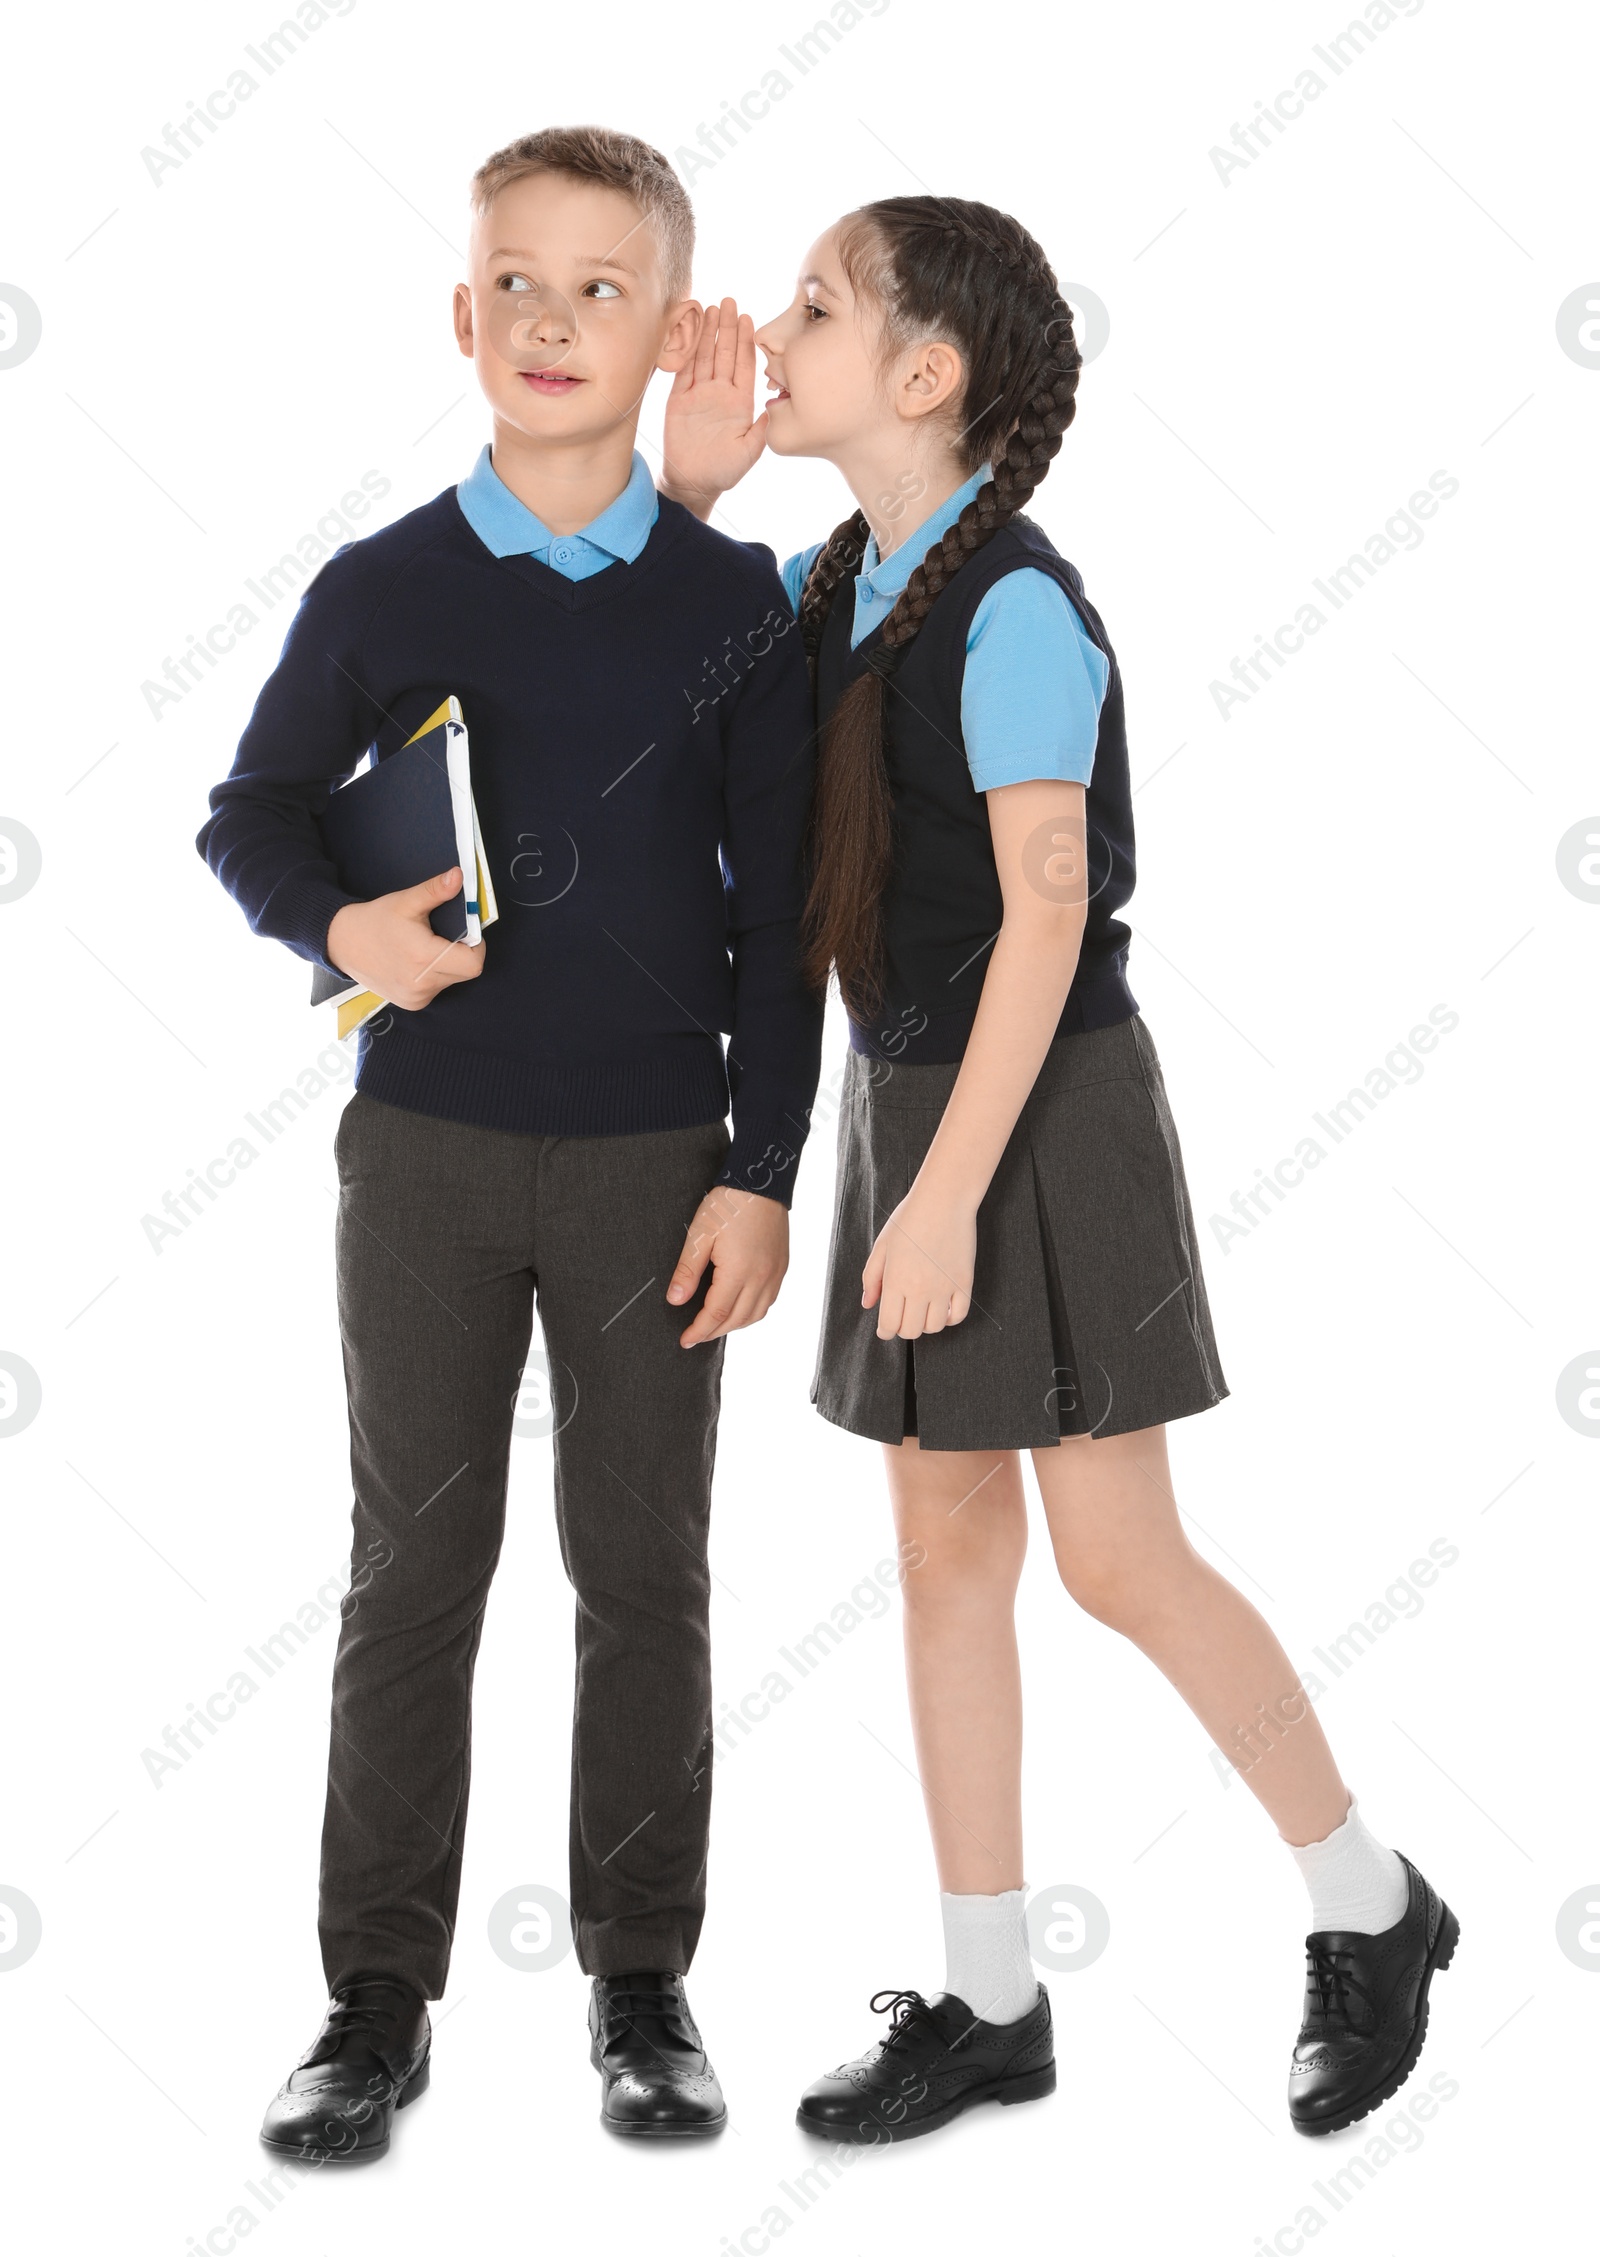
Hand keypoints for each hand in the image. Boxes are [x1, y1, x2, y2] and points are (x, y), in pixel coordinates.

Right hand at [325, 867, 484, 1009]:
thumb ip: (435, 890)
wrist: (341, 943)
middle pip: (465, 972)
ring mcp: (416, 998)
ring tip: (425, 948)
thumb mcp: (406, 902)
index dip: (476, 946)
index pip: (473, 964)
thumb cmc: (374, 921)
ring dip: (448, 965)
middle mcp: (422, 984)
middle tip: (443, 936)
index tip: (466, 931)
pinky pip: (437, 989)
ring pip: (452, 981)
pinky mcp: (412, 1004)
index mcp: (423, 958)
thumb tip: (458, 876)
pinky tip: (416, 962)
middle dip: (462, 953)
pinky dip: (435, 976)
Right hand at [661, 298, 768, 520]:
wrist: (693, 483)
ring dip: (708, 333)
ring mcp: (699, 394)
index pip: (745, 365)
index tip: (749, 319)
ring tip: (712, 308)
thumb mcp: (750, 451)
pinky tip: (690, 330)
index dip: (747, 342)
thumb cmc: (724, 472)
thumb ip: (762, 428)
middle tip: (730, 302)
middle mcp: (721, 393)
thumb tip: (774, 405)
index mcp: (740, 403)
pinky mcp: (679, 399)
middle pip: (725, 353)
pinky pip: (684, 369)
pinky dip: (687, 349)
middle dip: (728, 327)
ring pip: (705, 356)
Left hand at [666, 1185, 788, 1345]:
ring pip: (755, 1314)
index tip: (685, 1341)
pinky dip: (751, 1313)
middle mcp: (762, 1277)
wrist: (762, 1180)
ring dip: (734, 1325)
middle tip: (694, 1337)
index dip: (699, 1330)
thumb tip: (675, 1300)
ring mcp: (775, 1273)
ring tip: (714, 1326)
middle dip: (713, 1332)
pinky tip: (739, 1309)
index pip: (716, 1314)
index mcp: (739, 1271)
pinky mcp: (781, 1266)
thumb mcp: (700, 1234)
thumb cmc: (730, 1203)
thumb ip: (687, 1270)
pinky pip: (768, 1301)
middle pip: (736, 1319)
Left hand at [863, 1189, 976, 1339]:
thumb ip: (872, 1278)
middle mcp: (920, 1289)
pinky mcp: (964, 1282)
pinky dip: (949, 1318)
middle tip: (903, 1316)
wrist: (944, 1200)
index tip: (885, 1328)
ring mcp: (944, 1287)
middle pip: (911, 1331)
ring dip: (926, 1323)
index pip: (889, 1325)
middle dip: (903, 1328)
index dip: (885, 1331)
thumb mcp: (882, 1246)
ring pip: (934, 1327)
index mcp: (896, 1280)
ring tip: (922, 1309)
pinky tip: (942, 1308)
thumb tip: (868, 1304)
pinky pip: (958, 1315)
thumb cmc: (909, 1219)